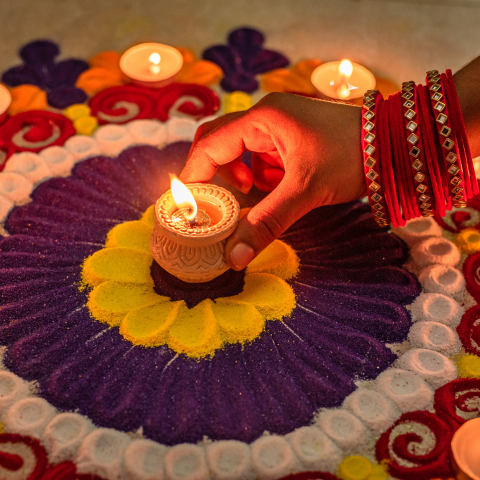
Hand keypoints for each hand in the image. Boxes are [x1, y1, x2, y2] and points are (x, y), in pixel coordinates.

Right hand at [180, 92, 365, 269]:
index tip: (189, 206)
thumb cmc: (351, 156)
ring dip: (244, 178)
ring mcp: (279, 127)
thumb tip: (233, 258)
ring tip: (259, 194)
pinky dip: (263, 177)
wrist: (395, 145)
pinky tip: (281, 188)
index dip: (195, 175)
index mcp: (263, 119)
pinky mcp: (291, 139)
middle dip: (218, 176)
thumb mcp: (305, 191)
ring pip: (242, 154)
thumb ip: (266, 223)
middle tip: (222, 202)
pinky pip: (262, 159)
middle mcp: (266, 117)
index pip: (210, 145)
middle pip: (220, 144)